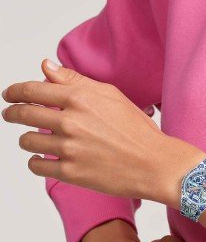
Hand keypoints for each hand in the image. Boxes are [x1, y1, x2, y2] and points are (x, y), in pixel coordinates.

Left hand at [1, 58, 205, 205]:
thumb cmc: (138, 131)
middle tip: (12, 116)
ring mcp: (69, 149)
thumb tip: (46, 68)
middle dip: (13, 114)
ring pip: (27, 142)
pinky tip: (43, 160)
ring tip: (34, 141)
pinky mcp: (71, 173)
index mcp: (79, 98)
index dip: (14, 92)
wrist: (155, 164)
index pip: (31, 90)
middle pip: (23, 114)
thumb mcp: (112, 96)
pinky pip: (37, 166)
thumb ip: (75, 81)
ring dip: (27, 140)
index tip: (9, 95)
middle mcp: (70, 122)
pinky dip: (36, 162)